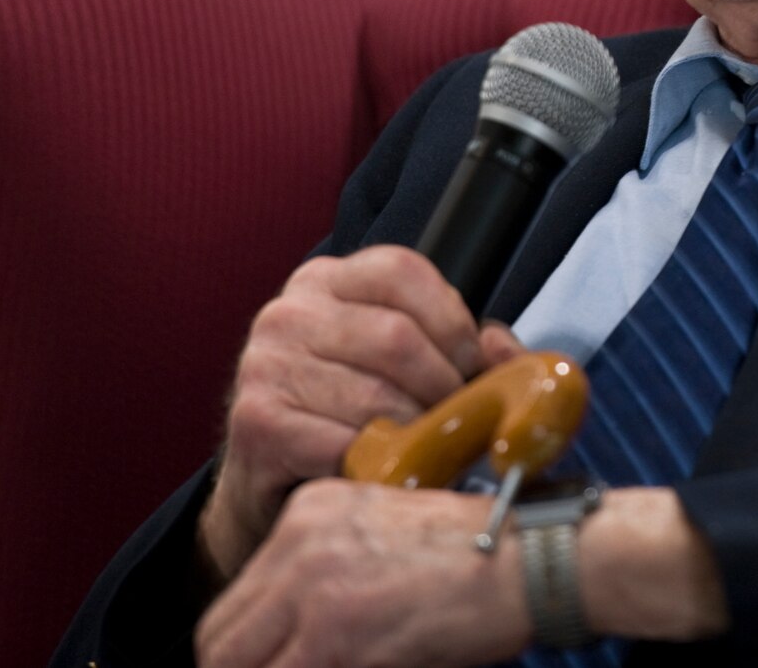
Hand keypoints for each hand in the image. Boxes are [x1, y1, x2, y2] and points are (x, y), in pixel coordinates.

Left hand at [195, 483, 730, 667]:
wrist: (538, 553)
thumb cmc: (487, 554)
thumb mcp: (391, 540)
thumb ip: (334, 578)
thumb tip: (301, 640)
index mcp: (310, 513)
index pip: (235, 602)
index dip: (249, 649)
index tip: (276, 662)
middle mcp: (300, 541)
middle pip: (220, 640)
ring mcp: (314, 587)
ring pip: (238, 666)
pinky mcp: (336, 632)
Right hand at [198, 246, 518, 580]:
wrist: (275, 484)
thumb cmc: (348, 414)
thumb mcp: (404, 365)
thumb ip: (462, 349)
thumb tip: (500, 349)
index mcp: (327, 280)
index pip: (403, 274)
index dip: (452, 324)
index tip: (469, 368)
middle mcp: (288, 312)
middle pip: (397, 337)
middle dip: (443, 388)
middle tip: (455, 423)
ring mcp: (266, 364)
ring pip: (376, 397)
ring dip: (415, 435)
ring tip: (422, 452)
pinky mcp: (257, 422)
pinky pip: (344, 443)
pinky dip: (378, 465)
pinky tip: (382, 472)